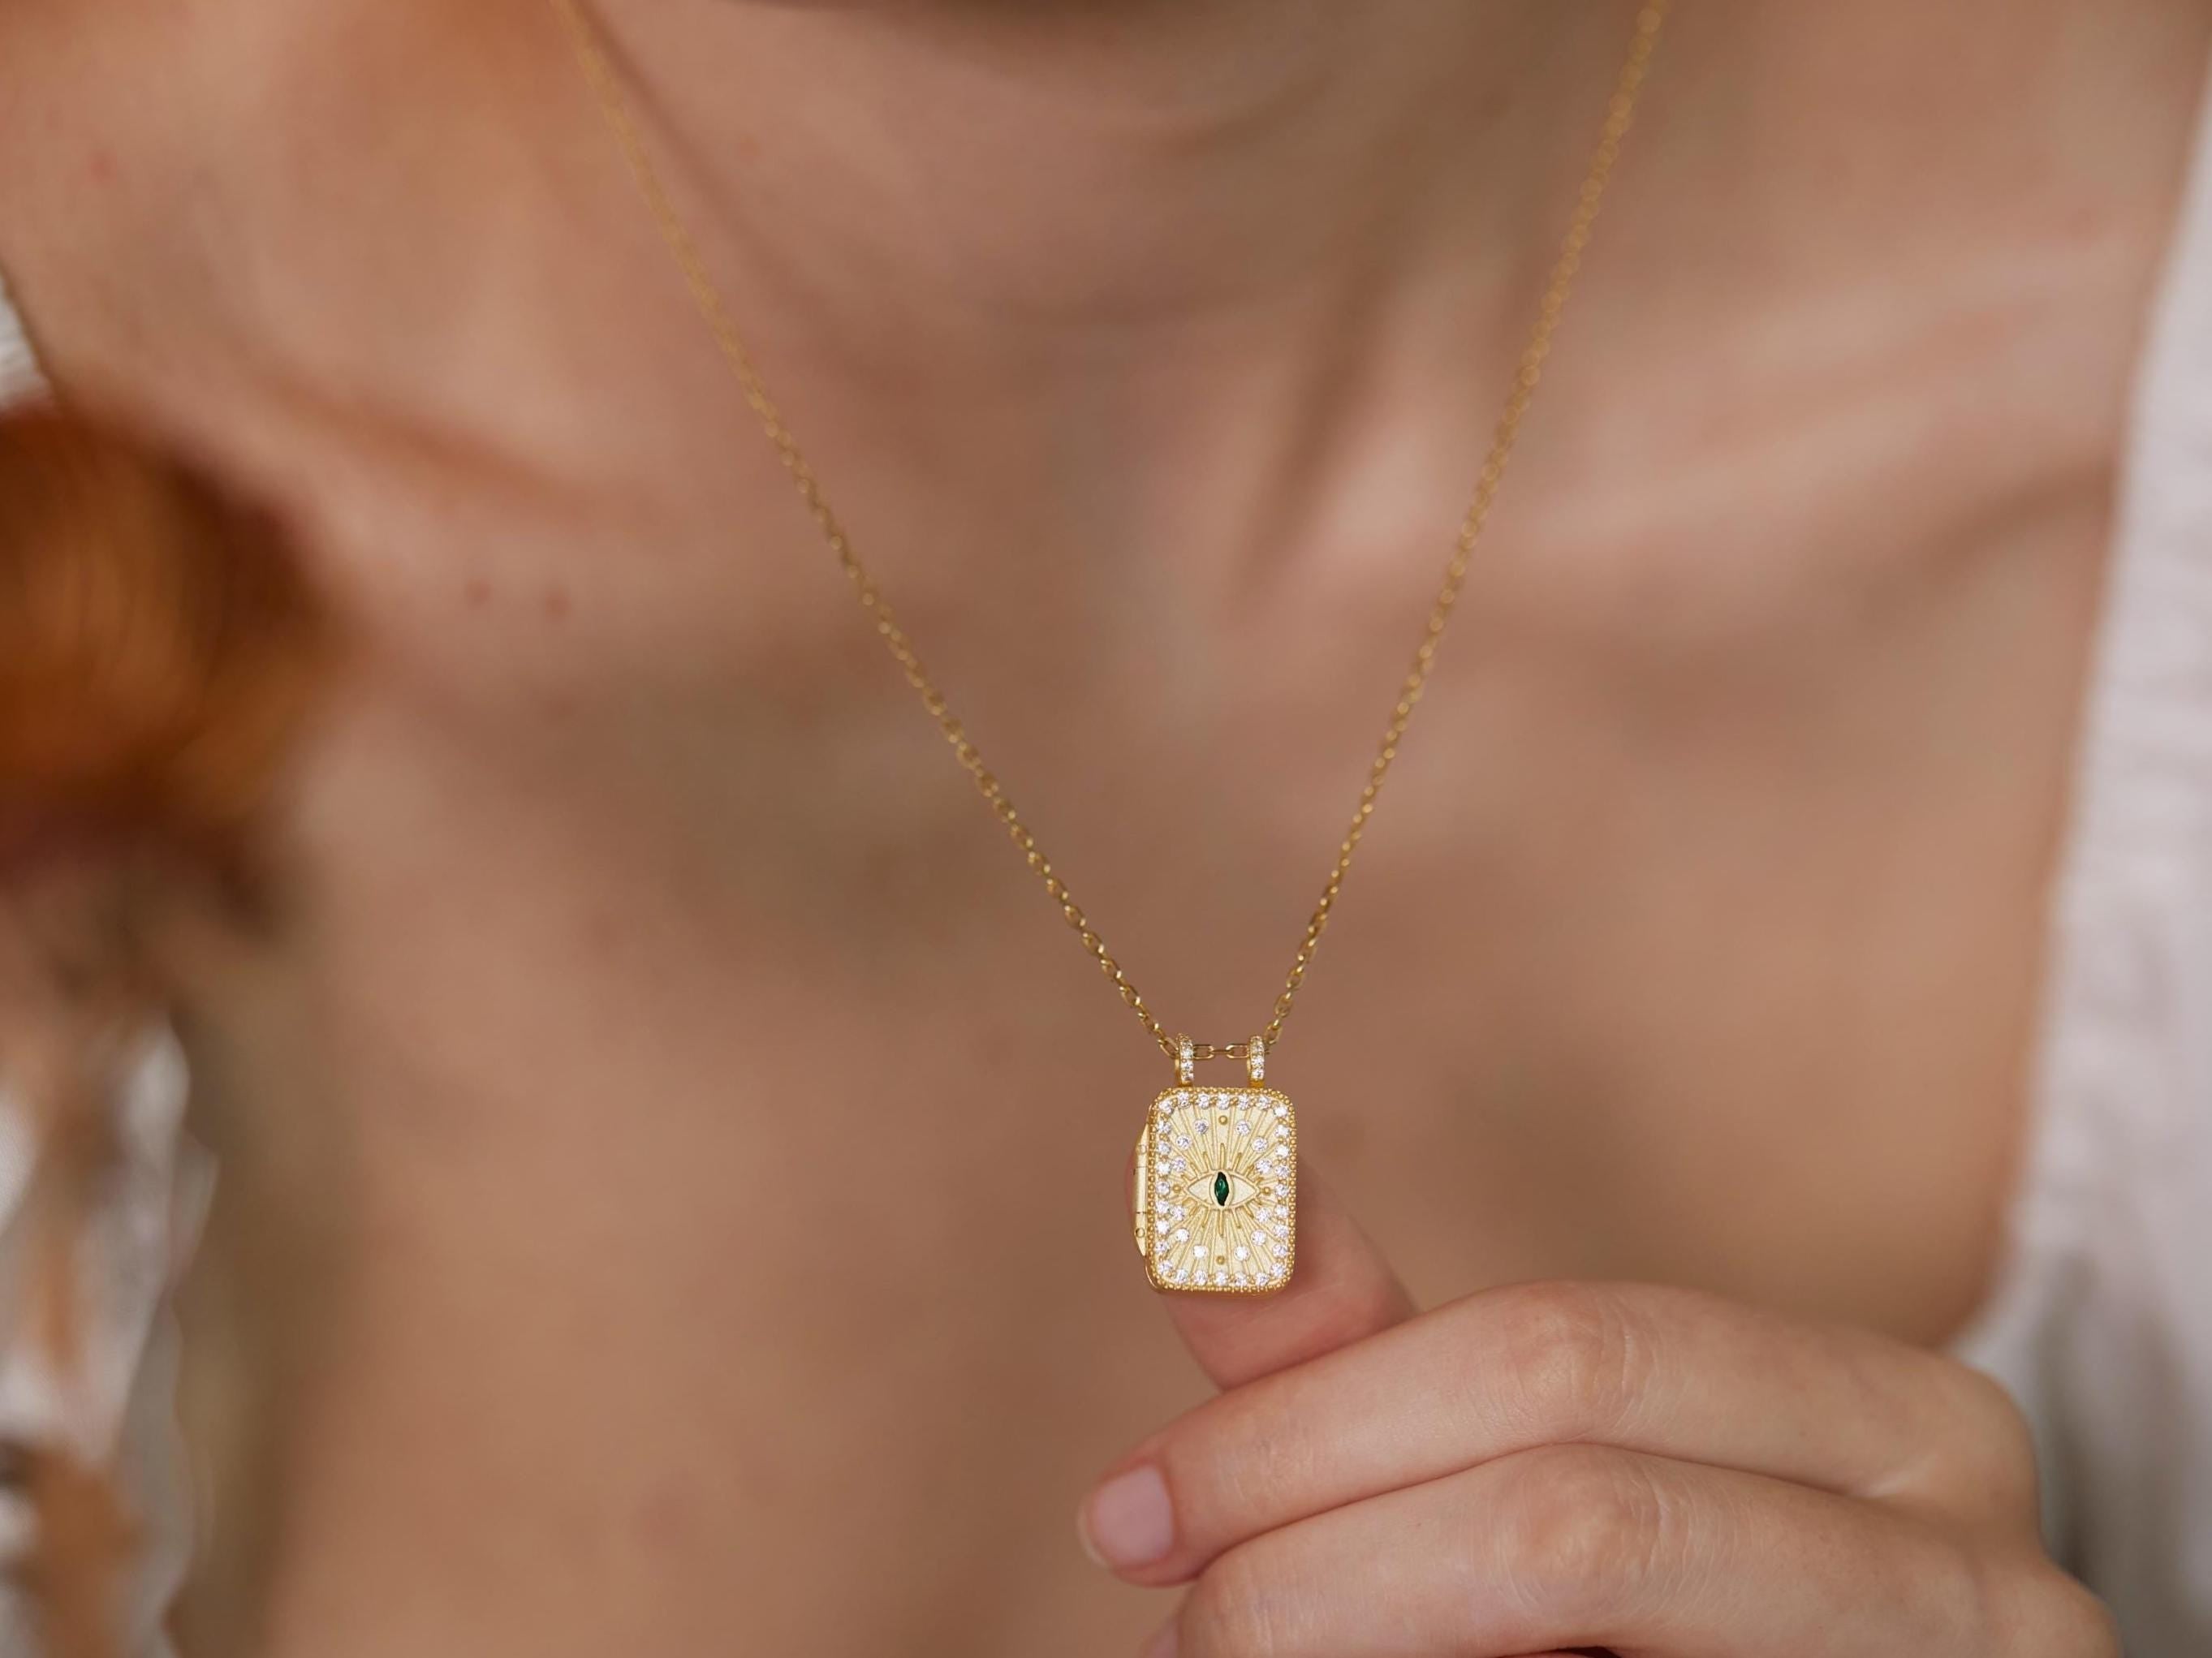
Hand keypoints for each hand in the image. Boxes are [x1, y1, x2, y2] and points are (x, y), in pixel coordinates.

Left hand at [1080, 1177, 2113, 1656]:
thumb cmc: (1667, 1643)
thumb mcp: (1533, 1482)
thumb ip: (1380, 1359)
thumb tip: (1200, 1182)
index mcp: (1891, 1412)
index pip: (1562, 1353)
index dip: (1316, 1421)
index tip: (1132, 1506)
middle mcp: (1977, 1549)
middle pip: (1579, 1502)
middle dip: (1322, 1553)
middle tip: (1176, 1614)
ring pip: (1597, 1586)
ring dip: (1364, 1631)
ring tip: (1233, 1653)